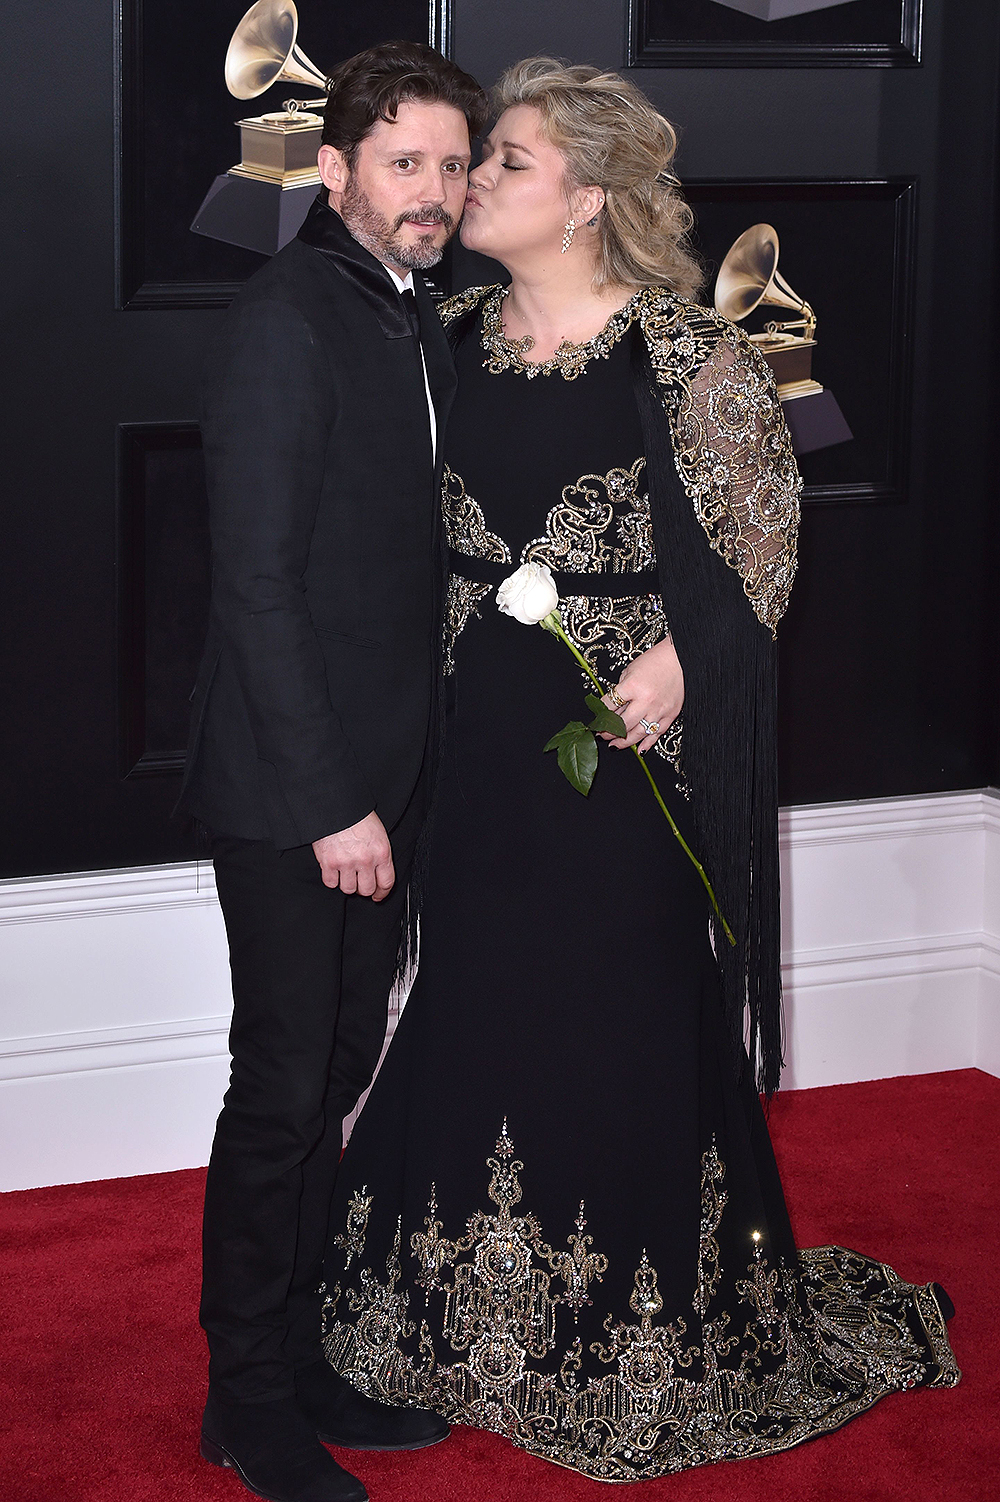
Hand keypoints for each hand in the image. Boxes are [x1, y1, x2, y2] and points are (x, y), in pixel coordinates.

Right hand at [312, 812, 393, 899]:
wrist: (335, 805)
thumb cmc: (356, 816)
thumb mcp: (378, 833)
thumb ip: (380, 854)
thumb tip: (379, 873)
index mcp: (381, 852)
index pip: (386, 882)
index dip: (382, 893)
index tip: (378, 895)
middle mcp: (365, 860)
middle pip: (367, 889)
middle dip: (364, 889)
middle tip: (360, 883)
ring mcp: (346, 862)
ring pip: (349, 889)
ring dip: (347, 884)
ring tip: (346, 873)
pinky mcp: (328, 863)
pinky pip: (331, 883)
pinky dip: (332, 879)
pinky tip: (334, 870)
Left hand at [600, 634, 683, 754]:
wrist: (679, 659)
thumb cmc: (654, 662)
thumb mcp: (630, 671)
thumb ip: (621, 690)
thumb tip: (612, 709)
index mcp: (632, 686)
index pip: (609, 704)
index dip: (600, 713)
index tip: (596, 718)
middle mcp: (645, 701)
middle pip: (622, 724)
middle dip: (609, 732)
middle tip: (602, 735)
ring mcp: (659, 710)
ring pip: (638, 733)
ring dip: (624, 742)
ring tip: (614, 745)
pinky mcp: (670, 715)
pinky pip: (657, 734)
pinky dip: (647, 744)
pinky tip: (638, 750)